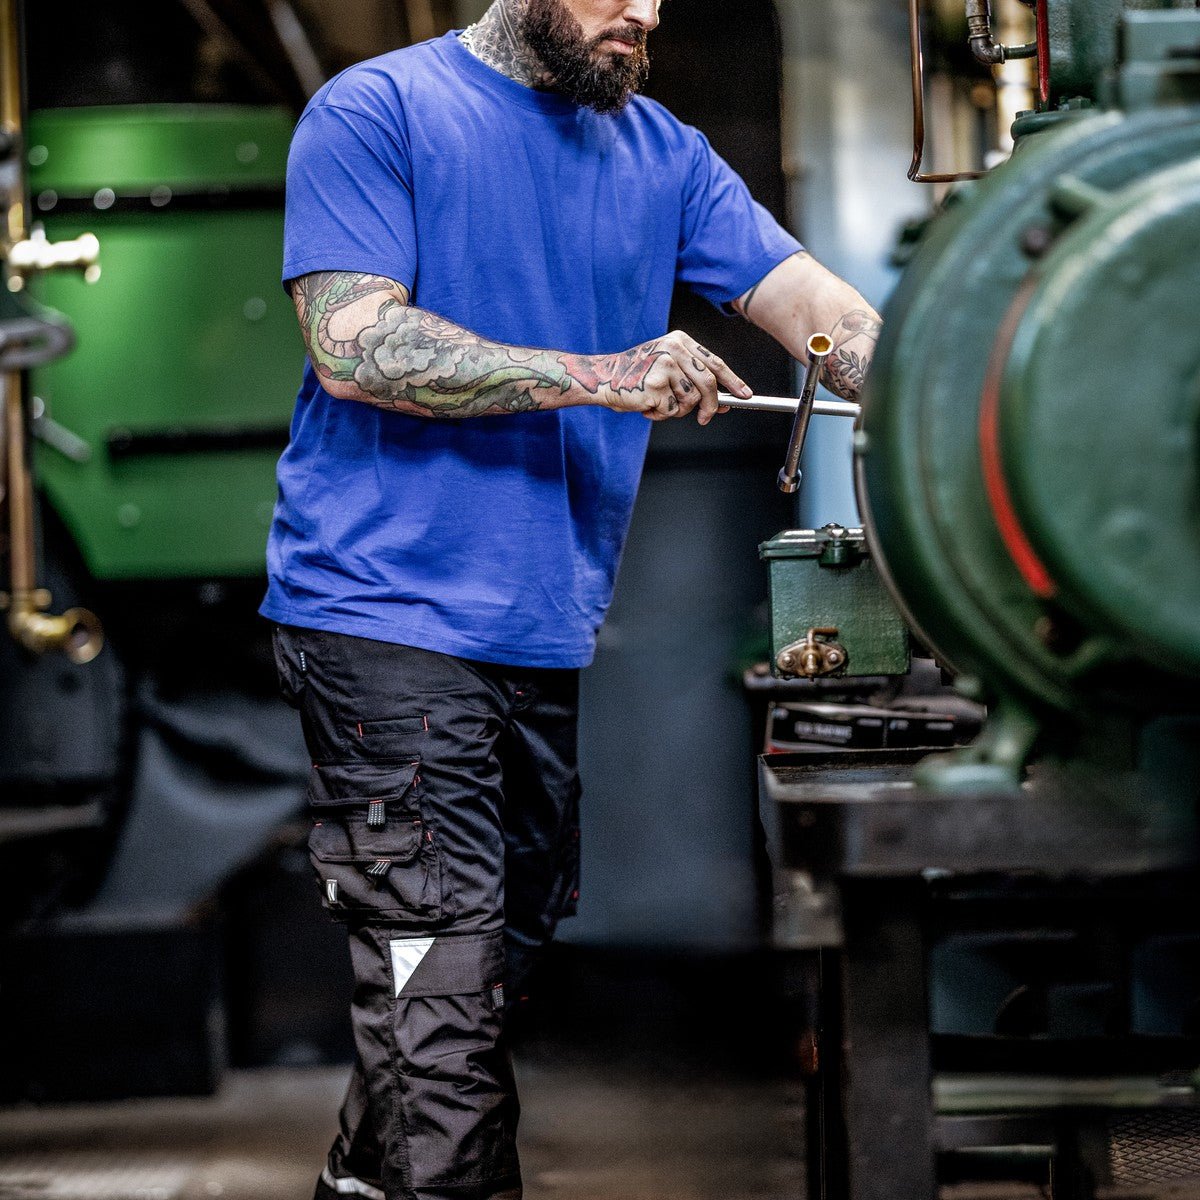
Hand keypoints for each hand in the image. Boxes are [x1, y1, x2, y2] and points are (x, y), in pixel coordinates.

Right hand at [594, 331, 750, 424]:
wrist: (603, 379)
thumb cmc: (636, 377)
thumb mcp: (668, 370)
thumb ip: (694, 380)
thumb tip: (723, 401)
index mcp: (680, 341)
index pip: (715, 363)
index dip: (732, 381)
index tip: (745, 395)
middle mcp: (675, 349)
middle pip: (708, 383)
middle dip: (711, 406)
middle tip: (706, 418)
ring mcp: (665, 365)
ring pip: (691, 400)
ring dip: (677, 410)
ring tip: (659, 404)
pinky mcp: (656, 383)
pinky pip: (672, 410)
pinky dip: (661, 415)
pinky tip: (647, 406)